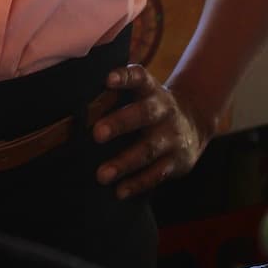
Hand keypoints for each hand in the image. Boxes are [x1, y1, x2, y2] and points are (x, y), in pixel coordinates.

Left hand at [92, 65, 211, 199]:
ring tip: (101, 175)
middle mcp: (164, 110)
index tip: (108, 79)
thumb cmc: (151, 108)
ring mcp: (172, 136)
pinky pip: (157, 174)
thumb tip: (74, 99)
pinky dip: (138, 183)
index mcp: (151, 90)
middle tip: (97, 133)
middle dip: (120, 123)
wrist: (193, 124)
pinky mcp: (177, 161)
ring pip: (148, 149)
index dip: (125, 76)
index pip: (139, 77)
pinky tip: (120, 191)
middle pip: (143, 114)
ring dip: (124, 162)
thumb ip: (117, 94)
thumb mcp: (142, 94)